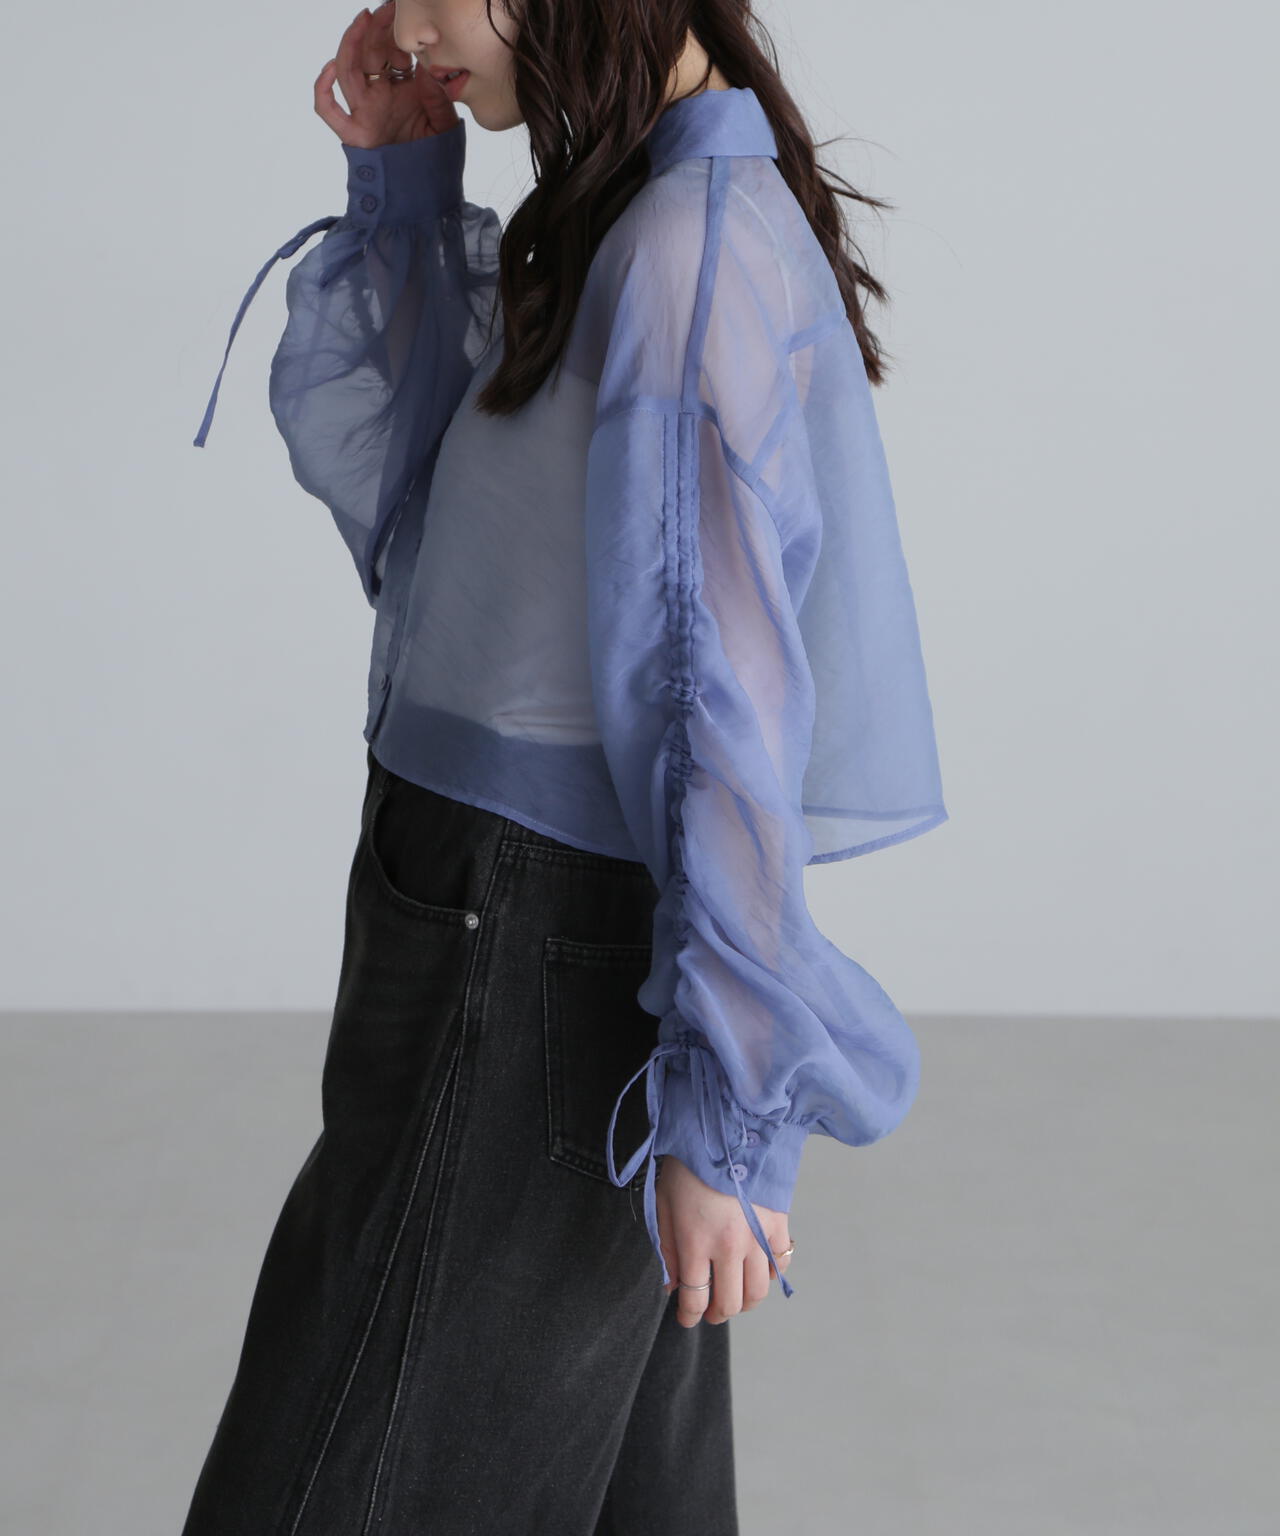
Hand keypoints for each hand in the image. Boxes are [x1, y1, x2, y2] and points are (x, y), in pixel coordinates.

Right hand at [314, 2, 458, 150]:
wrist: (429, 194)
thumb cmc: (437, 158)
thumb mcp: (446, 123)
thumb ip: (438, 97)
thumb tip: (425, 69)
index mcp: (400, 90)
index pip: (391, 51)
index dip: (393, 29)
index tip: (399, 10)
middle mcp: (379, 98)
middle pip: (369, 54)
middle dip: (375, 28)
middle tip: (385, 8)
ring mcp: (364, 113)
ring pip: (348, 71)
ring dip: (352, 43)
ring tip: (364, 20)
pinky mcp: (355, 133)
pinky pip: (329, 110)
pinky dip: (324, 88)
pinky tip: (331, 67)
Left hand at [655, 1155, 792, 1325]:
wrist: (727, 1128)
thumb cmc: (689, 1163)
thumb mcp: (663, 1202)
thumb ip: (667, 1248)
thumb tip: (672, 1285)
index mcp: (696, 1242)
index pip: (695, 1299)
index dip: (689, 1317)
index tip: (686, 1318)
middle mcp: (729, 1247)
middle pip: (729, 1304)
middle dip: (716, 1314)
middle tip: (709, 1310)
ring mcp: (757, 1237)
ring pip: (757, 1292)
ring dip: (744, 1301)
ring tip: (734, 1294)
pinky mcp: (778, 1224)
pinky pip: (780, 1263)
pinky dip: (770, 1274)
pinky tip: (757, 1268)